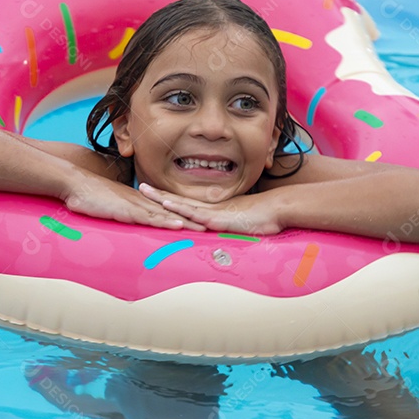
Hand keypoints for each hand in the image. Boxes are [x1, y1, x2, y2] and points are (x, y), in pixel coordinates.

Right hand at [62, 172, 205, 230]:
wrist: (75, 184)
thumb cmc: (89, 196)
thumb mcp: (109, 206)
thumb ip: (121, 212)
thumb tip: (128, 220)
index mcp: (139, 201)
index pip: (165, 209)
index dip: (183, 215)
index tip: (198, 221)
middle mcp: (141, 201)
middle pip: (172, 211)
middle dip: (192, 219)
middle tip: (211, 226)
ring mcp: (135, 205)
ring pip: (166, 215)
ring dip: (185, 222)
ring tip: (203, 229)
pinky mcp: (127, 210)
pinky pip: (149, 217)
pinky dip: (164, 221)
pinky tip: (177, 225)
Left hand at [138, 183, 283, 235]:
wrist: (278, 210)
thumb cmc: (262, 217)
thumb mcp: (239, 224)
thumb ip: (228, 227)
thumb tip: (221, 233)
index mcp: (212, 209)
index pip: (185, 203)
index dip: (168, 197)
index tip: (153, 193)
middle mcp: (209, 208)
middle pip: (179, 200)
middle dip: (158, 194)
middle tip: (140, 185)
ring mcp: (213, 211)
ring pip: (183, 204)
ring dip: (163, 198)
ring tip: (146, 192)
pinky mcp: (219, 218)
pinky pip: (196, 213)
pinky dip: (181, 209)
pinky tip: (169, 206)